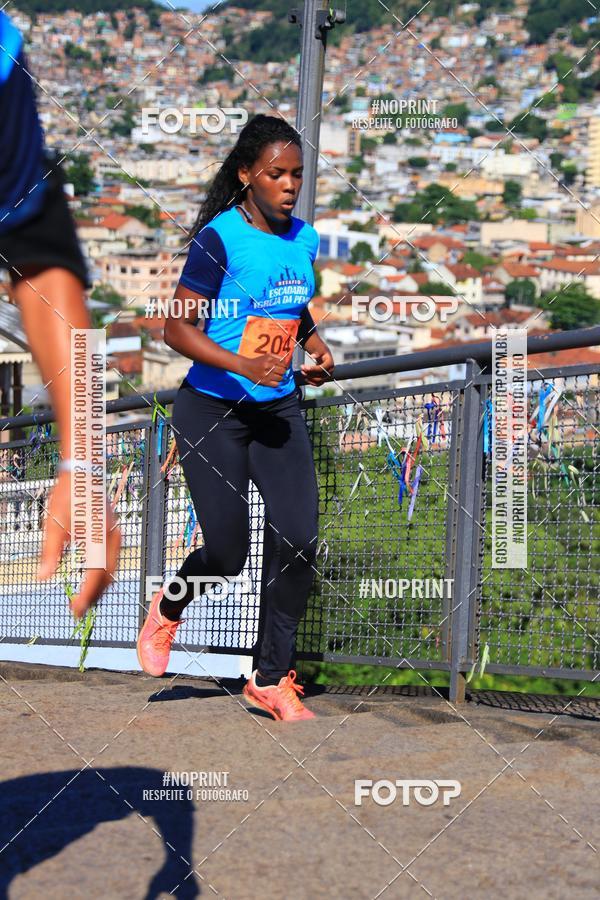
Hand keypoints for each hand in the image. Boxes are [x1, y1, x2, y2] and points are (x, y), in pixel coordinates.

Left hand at [37, 470, 121, 619]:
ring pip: (112, 572)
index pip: (95, 574)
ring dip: (98, 588)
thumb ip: (50, 553)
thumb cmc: (68, 495)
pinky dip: (102, 576)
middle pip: (107, 577)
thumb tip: (43, 577)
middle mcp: (112, 538)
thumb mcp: (53, 524)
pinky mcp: (113, 535)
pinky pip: (112, 562)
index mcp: (99, 536)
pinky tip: (90, 582)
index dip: (86, 594)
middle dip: (93, 596)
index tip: (75, 608)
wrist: (84, 475)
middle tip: (76, 611)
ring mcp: (116, 536)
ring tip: (82, 600)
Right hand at [237, 348, 293, 385]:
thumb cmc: (258, 361)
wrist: (246, 367)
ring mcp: (266, 375)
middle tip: (280, 372)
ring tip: (276, 376)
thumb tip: (286, 361)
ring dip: (280, 377)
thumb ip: (277, 357)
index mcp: (269, 359)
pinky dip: (277, 383)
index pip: (283, 364)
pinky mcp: (264, 382)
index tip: (283, 367)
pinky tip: (273, 380)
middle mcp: (267, 367)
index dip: (284, 366)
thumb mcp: (267, 356)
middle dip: (283, 371)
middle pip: (282, 371)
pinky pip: (276, 384)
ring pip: (280, 378)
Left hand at [300, 342, 334, 385]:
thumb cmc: (321, 351)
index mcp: (330, 363)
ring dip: (309, 378)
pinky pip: (317, 384)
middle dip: (310, 373)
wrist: (323, 355)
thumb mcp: (320, 349)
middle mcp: (330, 371)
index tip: (305, 367)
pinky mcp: (323, 379)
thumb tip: (313, 356)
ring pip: (318, 381)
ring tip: (302, 372)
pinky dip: (311, 382)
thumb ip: (317, 352)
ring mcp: (327, 376)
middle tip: (302, 368)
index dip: (313, 369)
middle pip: (320, 376)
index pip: (322, 368)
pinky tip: (305, 377)